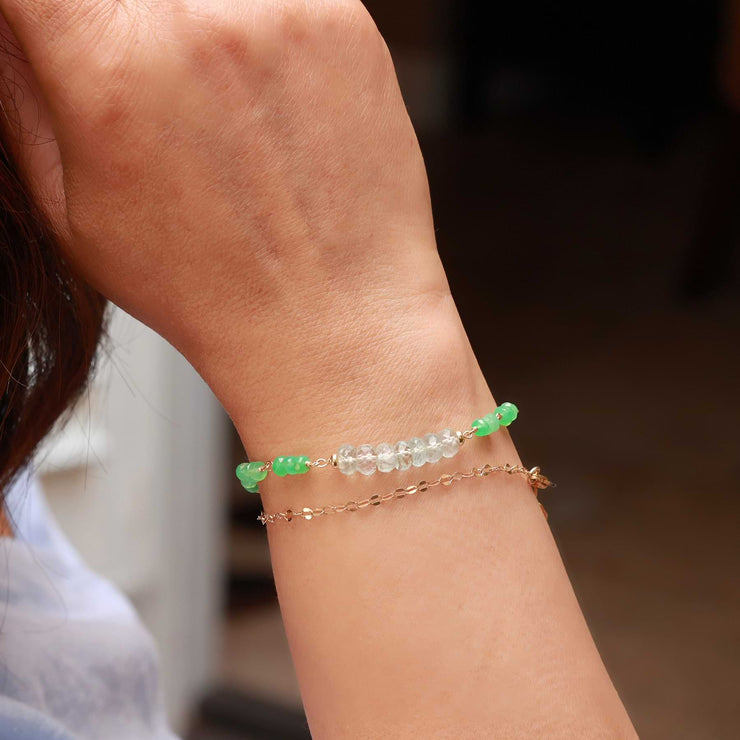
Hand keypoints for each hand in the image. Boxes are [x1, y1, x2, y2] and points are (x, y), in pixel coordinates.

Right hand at [0, 0, 449, 432]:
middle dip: (126, 25)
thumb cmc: (208, 289)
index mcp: (113, 69)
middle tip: (155, 92)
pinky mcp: (347, 23)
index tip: (67, 27)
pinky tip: (269, 107)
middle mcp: (201, 24)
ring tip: (218, 108)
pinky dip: (259, 28)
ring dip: (194, 26)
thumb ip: (21, 91)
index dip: (49, 5)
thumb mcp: (74, 212)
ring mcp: (284, 14)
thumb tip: (13, 21)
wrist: (333, 319)